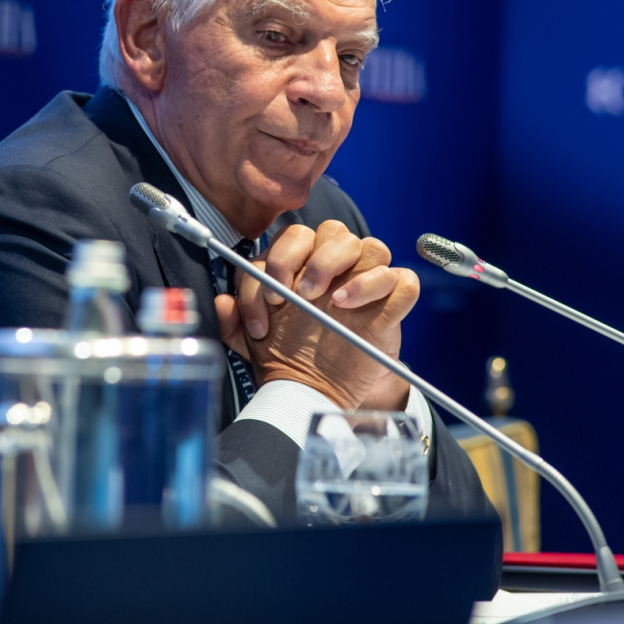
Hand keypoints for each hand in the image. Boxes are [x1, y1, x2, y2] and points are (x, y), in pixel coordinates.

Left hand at [215, 221, 419, 409]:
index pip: (293, 237)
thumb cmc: (290, 357)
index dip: (279, 261)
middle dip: (315, 259)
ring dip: (347, 267)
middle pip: (334, 231)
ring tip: (332, 301)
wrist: (323, 391)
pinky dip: (382, 286)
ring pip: (371, 247)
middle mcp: (335, 267)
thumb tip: (220, 304)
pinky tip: (355, 308)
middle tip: (301, 296)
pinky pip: (402, 280)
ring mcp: (365, 284)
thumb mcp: (253, 345)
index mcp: (301, 264)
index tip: (270, 301)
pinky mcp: (392, 306)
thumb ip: (234, 323)